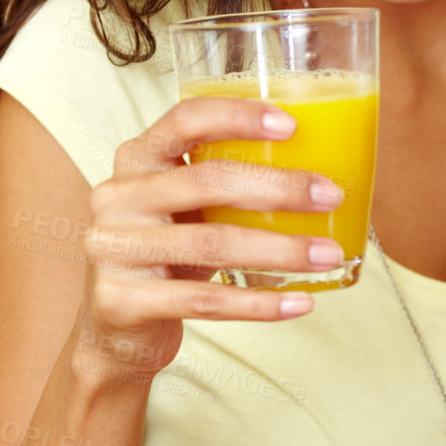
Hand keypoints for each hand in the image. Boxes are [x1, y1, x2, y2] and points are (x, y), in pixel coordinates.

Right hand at [74, 96, 340, 378]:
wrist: (117, 329)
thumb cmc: (169, 257)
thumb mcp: (189, 211)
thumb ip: (229, 188)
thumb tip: (320, 178)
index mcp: (137, 159)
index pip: (184, 120)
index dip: (236, 117)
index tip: (290, 125)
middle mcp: (118, 196)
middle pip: (206, 180)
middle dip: (278, 187)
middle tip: (331, 195)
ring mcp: (114, 248)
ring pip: (212, 244)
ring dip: (280, 250)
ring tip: (329, 254)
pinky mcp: (122, 300)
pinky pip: (205, 301)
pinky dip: (259, 304)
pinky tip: (299, 303)